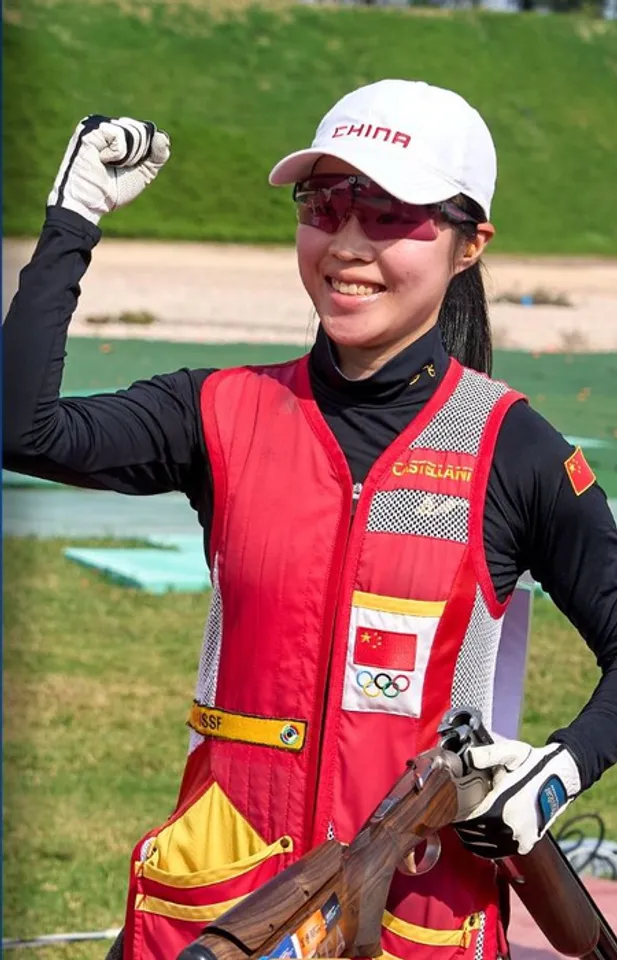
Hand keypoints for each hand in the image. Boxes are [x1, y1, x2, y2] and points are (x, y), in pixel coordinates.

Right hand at [47, 115, 170, 224]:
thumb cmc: (114, 190)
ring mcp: (98, 126)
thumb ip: (158, 155)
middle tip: (117, 167)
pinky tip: (102, 160)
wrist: (92, 204)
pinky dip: (117, 153)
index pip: (148, 131)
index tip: (130, 167)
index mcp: (120, 134)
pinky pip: (119, 135)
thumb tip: (161, 136)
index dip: (147, 152)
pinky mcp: (90, 129)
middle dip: (137, 155)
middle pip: (143, 130)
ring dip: (127, 156)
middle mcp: (109, 126)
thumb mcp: (145, 172)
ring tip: (108, 164)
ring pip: (133, 132)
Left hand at [454, 738, 580, 857]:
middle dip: (462, 826)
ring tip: (466, 825)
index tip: (450, 808)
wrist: (562, 777)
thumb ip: (487, 755)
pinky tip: (482, 835)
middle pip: (474, 836)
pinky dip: (487, 846)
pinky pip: (500, 851)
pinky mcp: (526, 844)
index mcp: (502, 807)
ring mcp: (519, 839)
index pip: (469, 821)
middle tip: (455, 815)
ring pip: (485, 848)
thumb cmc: (535, 764)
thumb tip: (468, 757)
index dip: (456, 816)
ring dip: (472, 838)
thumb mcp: (511, 753)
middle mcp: (510, 828)